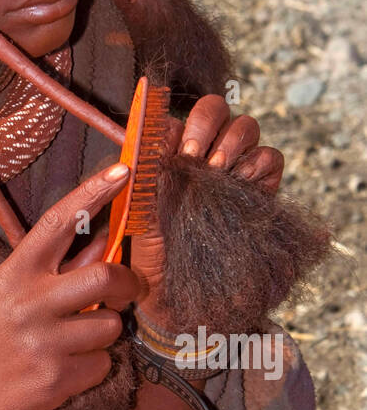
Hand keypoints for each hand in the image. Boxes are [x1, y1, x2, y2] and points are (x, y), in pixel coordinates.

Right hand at [0, 164, 142, 409]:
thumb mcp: (5, 299)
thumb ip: (55, 273)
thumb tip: (105, 243)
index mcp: (12, 274)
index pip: (58, 222)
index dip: (93, 193)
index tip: (123, 171)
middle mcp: (27, 302)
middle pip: (105, 275)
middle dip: (128, 284)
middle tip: (127, 291)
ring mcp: (41, 342)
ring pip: (111, 326)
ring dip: (104, 337)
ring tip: (73, 346)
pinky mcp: (53, 380)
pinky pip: (102, 365)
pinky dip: (92, 370)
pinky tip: (63, 374)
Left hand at [130, 93, 284, 326]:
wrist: (185, 299)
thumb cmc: (153, 260)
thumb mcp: (139, 218)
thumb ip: (143, 181)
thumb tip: (147, 144)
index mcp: (168, 158)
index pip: (175, 120)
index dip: (176, 126)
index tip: (176, 148)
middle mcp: (201, 157)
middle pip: (214, 110)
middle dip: (206, 125)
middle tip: (197, 156)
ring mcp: (233, 169)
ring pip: (244, 127)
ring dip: (232, 142)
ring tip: (218, 170)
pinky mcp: (260, 187)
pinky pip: (269, 157)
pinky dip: (258, 163)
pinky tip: (242, 182)